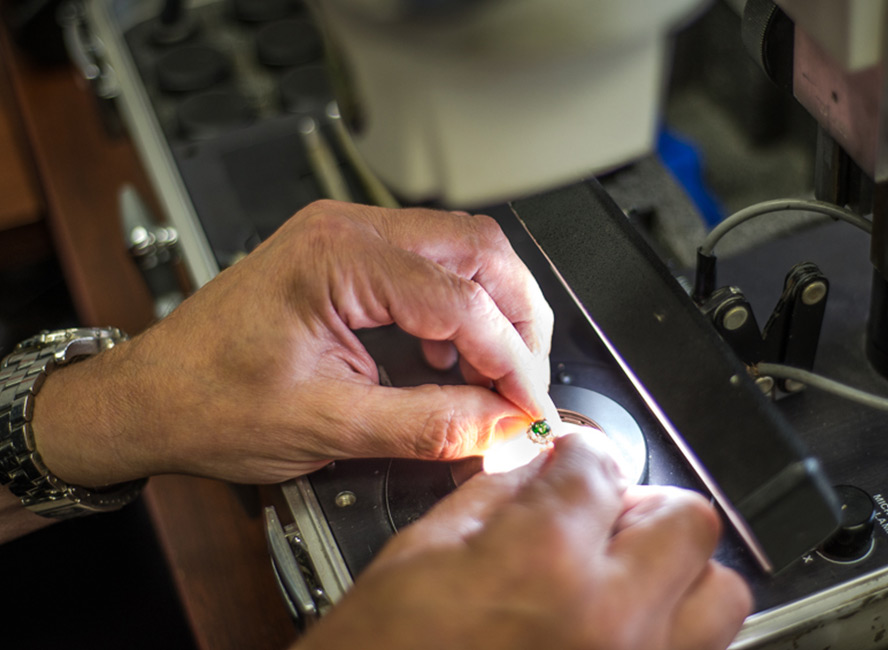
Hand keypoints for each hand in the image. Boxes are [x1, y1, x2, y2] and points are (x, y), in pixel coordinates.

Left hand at [31, 201, 556, 485]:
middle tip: (527, 382)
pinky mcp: (347, 255)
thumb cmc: (207, 402)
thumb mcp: (328, 426)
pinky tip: (452, 352)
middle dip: (519, 318)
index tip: (529, 407)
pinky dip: (460, 306)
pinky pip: (431, 262)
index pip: (461, 300)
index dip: (510, 360)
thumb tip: (502, 424)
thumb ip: (430, 424)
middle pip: (478, 249)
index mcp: (337, 260)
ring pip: (462, 248)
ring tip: (498, 371)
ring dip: (494, 308)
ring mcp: (346, 235)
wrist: (150, 396)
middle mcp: (346, 231)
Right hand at [300, 435, 751, 649]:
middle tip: (602, 518)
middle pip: (687, 519)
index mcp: (544, 559)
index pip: (601, 464)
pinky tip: (616, 627)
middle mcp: (611, 618)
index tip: (570, 466)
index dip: (577, 456)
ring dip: (677, 571)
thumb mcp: (419, 557)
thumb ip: (495, 498)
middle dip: (641, 505)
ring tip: (624, 577)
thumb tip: (538, 469)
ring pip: (719, 593)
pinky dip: (668, 628)